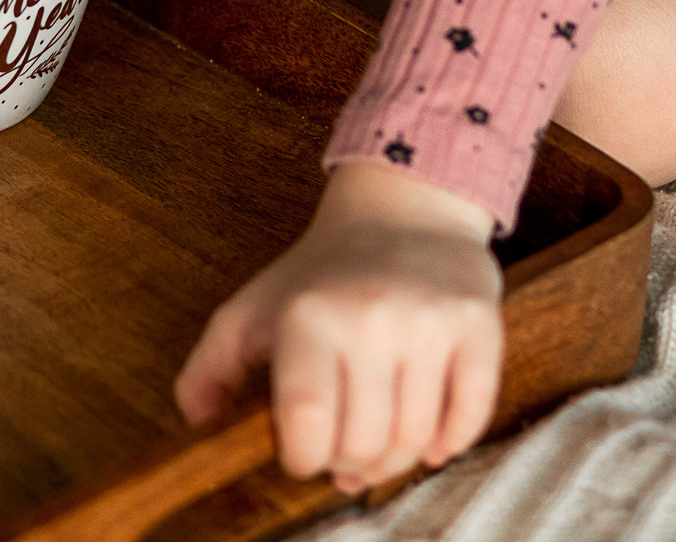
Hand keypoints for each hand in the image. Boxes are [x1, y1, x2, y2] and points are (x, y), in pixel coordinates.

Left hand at [175, 161, 502, 491]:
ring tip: (381, 443)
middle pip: (364, 443)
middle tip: (344, 450)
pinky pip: (469, 417)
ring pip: (416, 439)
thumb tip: (197, 423)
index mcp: (307, 315)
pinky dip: (448, 444)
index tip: (303, 454)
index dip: (304, 459)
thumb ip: (210, 367)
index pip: (308, 424)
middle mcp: (368, 317)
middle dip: (349, 464)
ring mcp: (428, 322)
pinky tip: (429, 437)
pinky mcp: (478, 326)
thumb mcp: (252, 308)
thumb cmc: (318, 273)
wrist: (402, 211)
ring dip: (396, 460)